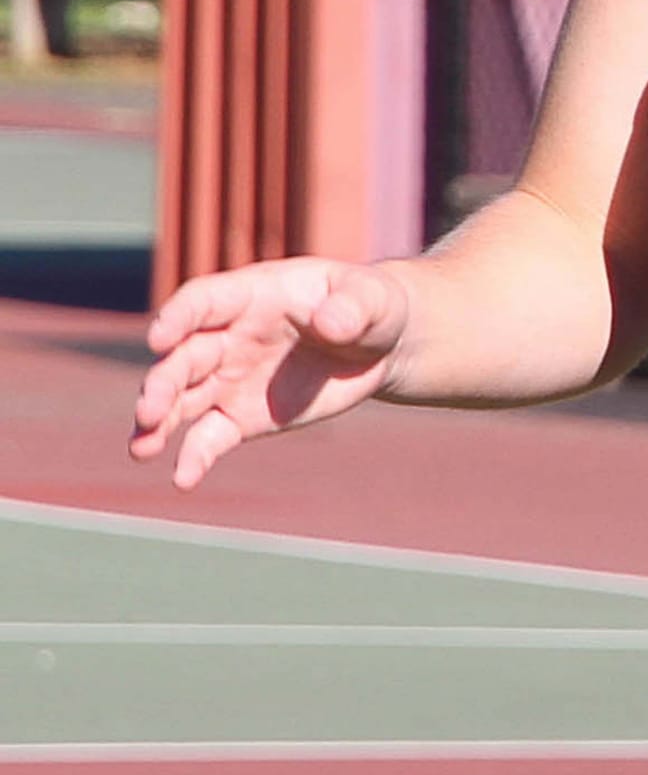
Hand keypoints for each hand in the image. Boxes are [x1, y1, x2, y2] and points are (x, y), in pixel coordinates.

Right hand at [130, 257, 412, 489]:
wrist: (379, 347)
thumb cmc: (371, 308)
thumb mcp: (372, 300)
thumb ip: (352, 308)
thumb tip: (330, 324)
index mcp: (252, 295)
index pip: (202, 301)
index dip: (177, 318)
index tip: (158, 339)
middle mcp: (229, 336)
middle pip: (184, 357)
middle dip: (163, 384)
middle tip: (149, 412)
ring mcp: (231, 378)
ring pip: (184, 399)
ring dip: (160, 422)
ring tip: (141, 450)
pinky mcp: (242, 416)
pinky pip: (210, 436)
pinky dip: (194, 456)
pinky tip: (183, 479)